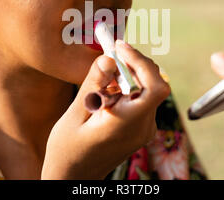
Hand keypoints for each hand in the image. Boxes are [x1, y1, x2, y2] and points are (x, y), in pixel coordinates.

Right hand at [41, 40, 169, 178]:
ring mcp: (145, 128)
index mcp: (129, 124)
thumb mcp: (75, 115)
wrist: (73, 176)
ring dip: (130, 74)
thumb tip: (108, 57)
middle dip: (134, 63)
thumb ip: (93, 85)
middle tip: (110, 53)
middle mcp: (144, 126)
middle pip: (154, 83)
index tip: (119, 47)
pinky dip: (128, 86)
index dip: (141, 61)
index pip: (155, 86)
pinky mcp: (141, 127)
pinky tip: (107, 91)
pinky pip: (141, 98)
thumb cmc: (68, 149)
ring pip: (149, 88)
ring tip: (104, 77)